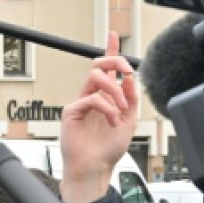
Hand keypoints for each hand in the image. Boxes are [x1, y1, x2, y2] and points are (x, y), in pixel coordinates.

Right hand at [60, 32, 138, 202]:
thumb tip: (130, 78)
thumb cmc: (109, 149)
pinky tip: (111, 121)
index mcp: (106, 98)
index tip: (113, 35)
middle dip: (115, 60)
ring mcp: (81, 103)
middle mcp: (92, 97)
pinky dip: (107, 108)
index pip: (107, 70)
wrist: (95, 168)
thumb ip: (131, 99)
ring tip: (121, 107)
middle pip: (99, 65)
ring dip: (114, 89)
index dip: (110, 50)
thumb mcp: (129, 121)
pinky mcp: (72, 112)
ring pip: (95, 76)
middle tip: (127, 70)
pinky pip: (91, 98)